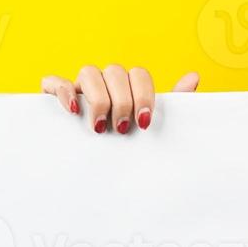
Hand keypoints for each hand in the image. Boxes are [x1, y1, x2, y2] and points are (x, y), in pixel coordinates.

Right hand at [41, 65, 199, 133]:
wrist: (93, 174)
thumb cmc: (126, 145)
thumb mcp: (149, 127)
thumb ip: (172, 103)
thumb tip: (193, 77)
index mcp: (128, 87)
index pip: (139, 74)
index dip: (144, 95)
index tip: (144, 122)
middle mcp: (105, 82)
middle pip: (116, 72)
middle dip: (122, 101)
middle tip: (122, 129)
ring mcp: (80, 87)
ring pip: (89, 72)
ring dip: (99, 98)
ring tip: (101, 127)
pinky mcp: (54, 97)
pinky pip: (54, 82)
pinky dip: (63, 91)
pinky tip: (73, 110)